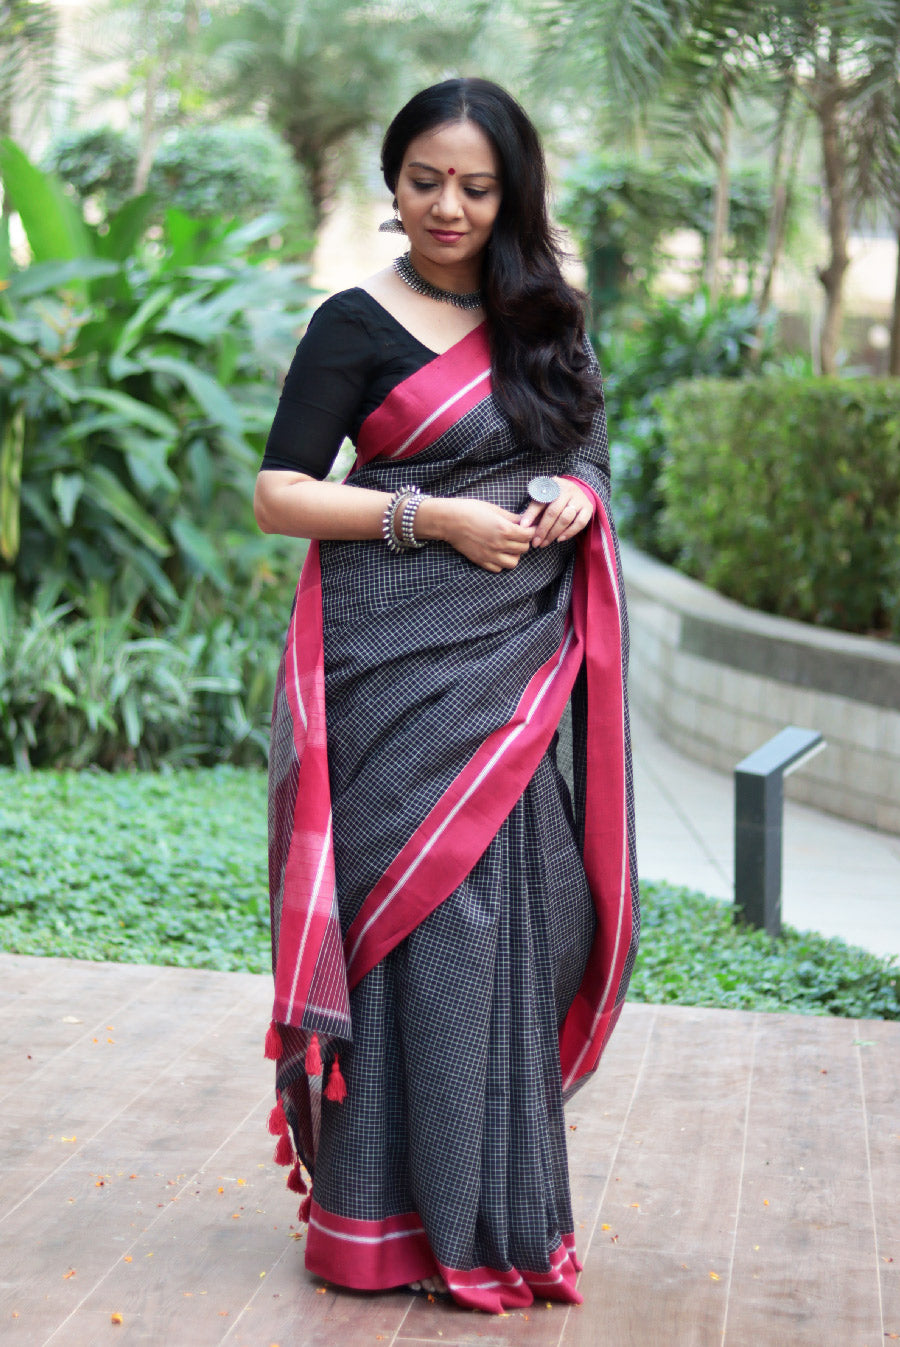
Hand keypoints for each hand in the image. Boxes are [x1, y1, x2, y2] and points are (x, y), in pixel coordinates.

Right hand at [419, 497, 535, 572]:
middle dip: (523, 541)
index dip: (531, 530)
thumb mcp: (494, 509)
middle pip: (523, 549)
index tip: (528, 528)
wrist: (449, 521)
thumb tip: (525, 521)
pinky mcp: (481, 561)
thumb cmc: (471, 510)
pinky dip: (501, 562)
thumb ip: (512, 518)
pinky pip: (498, 568)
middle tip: (518, 535)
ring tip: (508, 546)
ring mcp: (490, 555)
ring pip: (513, 562)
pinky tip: (497, 553)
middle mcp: (500, 544)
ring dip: (514, 554)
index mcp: (505, 529)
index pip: (529, 535)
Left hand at [520, 479, 592, 546]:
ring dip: (554, 533)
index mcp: (553, 486)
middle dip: (543, 529)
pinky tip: (559, 539)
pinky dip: (569, 532)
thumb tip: (523, 525)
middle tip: (535, 542)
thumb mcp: (545, 497)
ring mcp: (579, 499)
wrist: (578, 490)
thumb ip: (535, 508)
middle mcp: (567, 490)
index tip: (523, 527)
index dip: (531, 514)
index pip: (540, 501)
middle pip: (553, 512)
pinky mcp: (588, 508)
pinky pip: (580, 523)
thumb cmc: (556, 497)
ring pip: (566, 518)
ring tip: (545, 543)